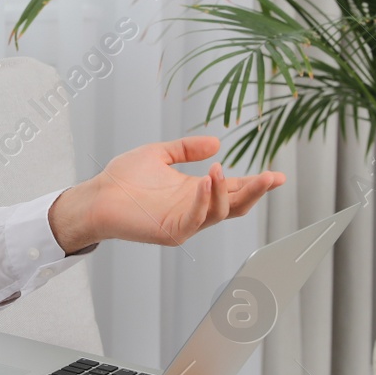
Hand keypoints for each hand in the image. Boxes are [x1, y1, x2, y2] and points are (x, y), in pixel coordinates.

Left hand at [50, 135, 286, 250]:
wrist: (96, 196)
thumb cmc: (122, 179)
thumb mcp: (160, 154)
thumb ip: (186, 149)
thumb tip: (217, 143)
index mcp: (195, 192)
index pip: (233, 189)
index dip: (256, 183)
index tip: (278, 175)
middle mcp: (195, 208)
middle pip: (236, 205)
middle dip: (256, 192)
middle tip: (272, 177)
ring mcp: (185, 222)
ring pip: (221, 213)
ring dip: (227, 192)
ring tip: (221, 171)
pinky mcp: (172, 231)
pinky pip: (196, 219)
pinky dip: (205, 201)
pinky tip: (207, 181)